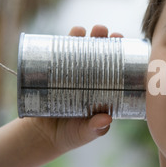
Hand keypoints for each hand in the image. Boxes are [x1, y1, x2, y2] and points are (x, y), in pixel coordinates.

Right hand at [28, 25, 122, 153]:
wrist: (42, 136)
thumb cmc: (72, 134)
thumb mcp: (86, 133)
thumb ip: (96, 129)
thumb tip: (106, 119)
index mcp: (103, 89)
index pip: (115, 68)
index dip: (121, 55)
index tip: (124, 44)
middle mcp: (90, 77)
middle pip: (99, 53)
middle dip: (103, 40)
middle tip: (105, 32)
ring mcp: (71, 73)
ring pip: (79, 50)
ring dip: (83, 36)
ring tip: (85, 30)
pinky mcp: (52, 71)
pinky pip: (57, 54)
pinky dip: (62, 42)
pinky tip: (70, 34)